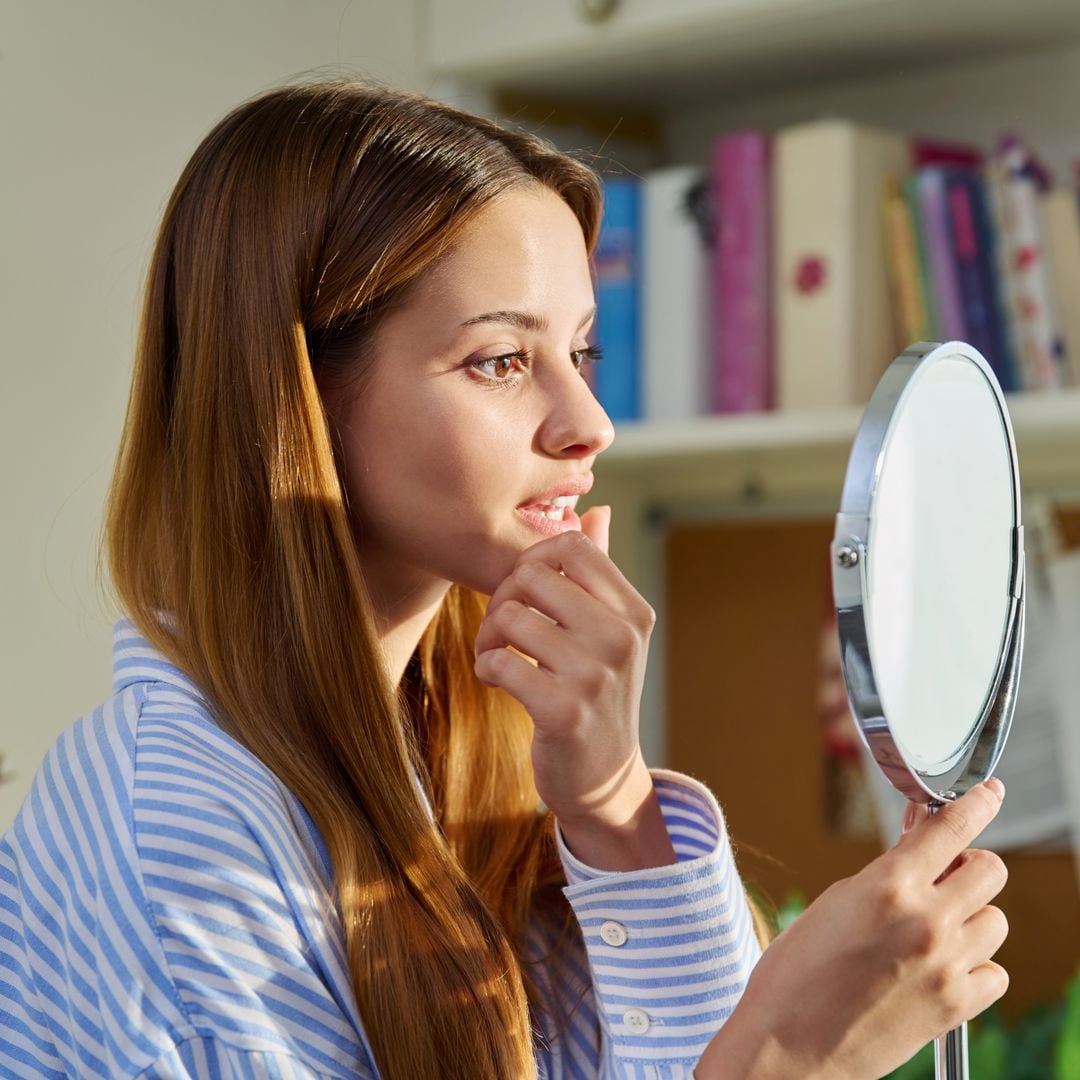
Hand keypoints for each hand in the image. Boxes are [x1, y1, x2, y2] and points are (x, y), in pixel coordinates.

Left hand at [474, 506, 672, 869]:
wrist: (605, 779)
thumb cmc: (597, 694)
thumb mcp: (610, 633)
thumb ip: (599, 573)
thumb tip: (597, 510)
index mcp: (633, 611)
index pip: (571, 546)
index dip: (531, 559)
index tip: (523, 592)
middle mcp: (622, 638)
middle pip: (532, 576)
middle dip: (501, 599)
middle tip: (500, 631)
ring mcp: (597, 675)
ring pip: (510, 617)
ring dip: (488, 638)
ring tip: (496, 657)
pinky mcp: (565, 711)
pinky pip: (499, 662)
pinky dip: (487, 667)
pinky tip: (498, 680)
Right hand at [696, 781, 1008, 1079]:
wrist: (790, 1048)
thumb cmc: (794, 975)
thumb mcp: (834, 902)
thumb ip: (886, 874)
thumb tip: (919, 851)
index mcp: (889, 886)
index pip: (953, 827)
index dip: (977, 803)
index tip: (988, 794)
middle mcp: (928, 922)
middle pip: (989, 870)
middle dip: (966, 865)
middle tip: (939, 876)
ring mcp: (947, 967)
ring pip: (996, 920)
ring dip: (970, 916)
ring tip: (930, 929)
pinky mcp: (957, 1007)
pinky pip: (994, 971)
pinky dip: (973, 964)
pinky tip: (937, 966)